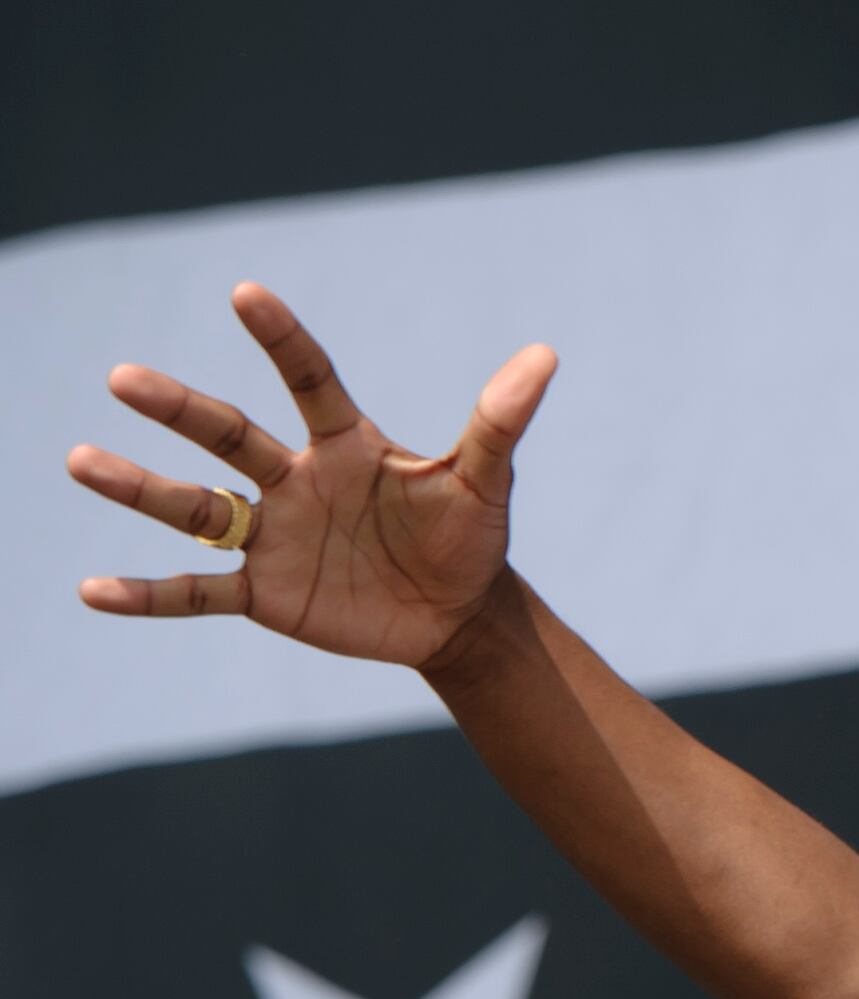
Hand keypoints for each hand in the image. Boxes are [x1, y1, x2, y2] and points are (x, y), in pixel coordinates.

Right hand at [65, 283, 555, 667]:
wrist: (457, 614)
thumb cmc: (468, 539)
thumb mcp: (485, 484)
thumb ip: (499, 424)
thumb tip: (544, 358)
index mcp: (346, 445)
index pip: (309, 381)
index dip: (281, 340)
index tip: (247, 292)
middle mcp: (295, 480)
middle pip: (229, 436)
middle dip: (179, 409)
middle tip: (124, 379)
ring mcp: (274, 536)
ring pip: (196, 508)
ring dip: (140, 488)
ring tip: (82, 461)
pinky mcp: (265, 593)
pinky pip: (196, 592)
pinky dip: (147, 595)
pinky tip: (91, 591)